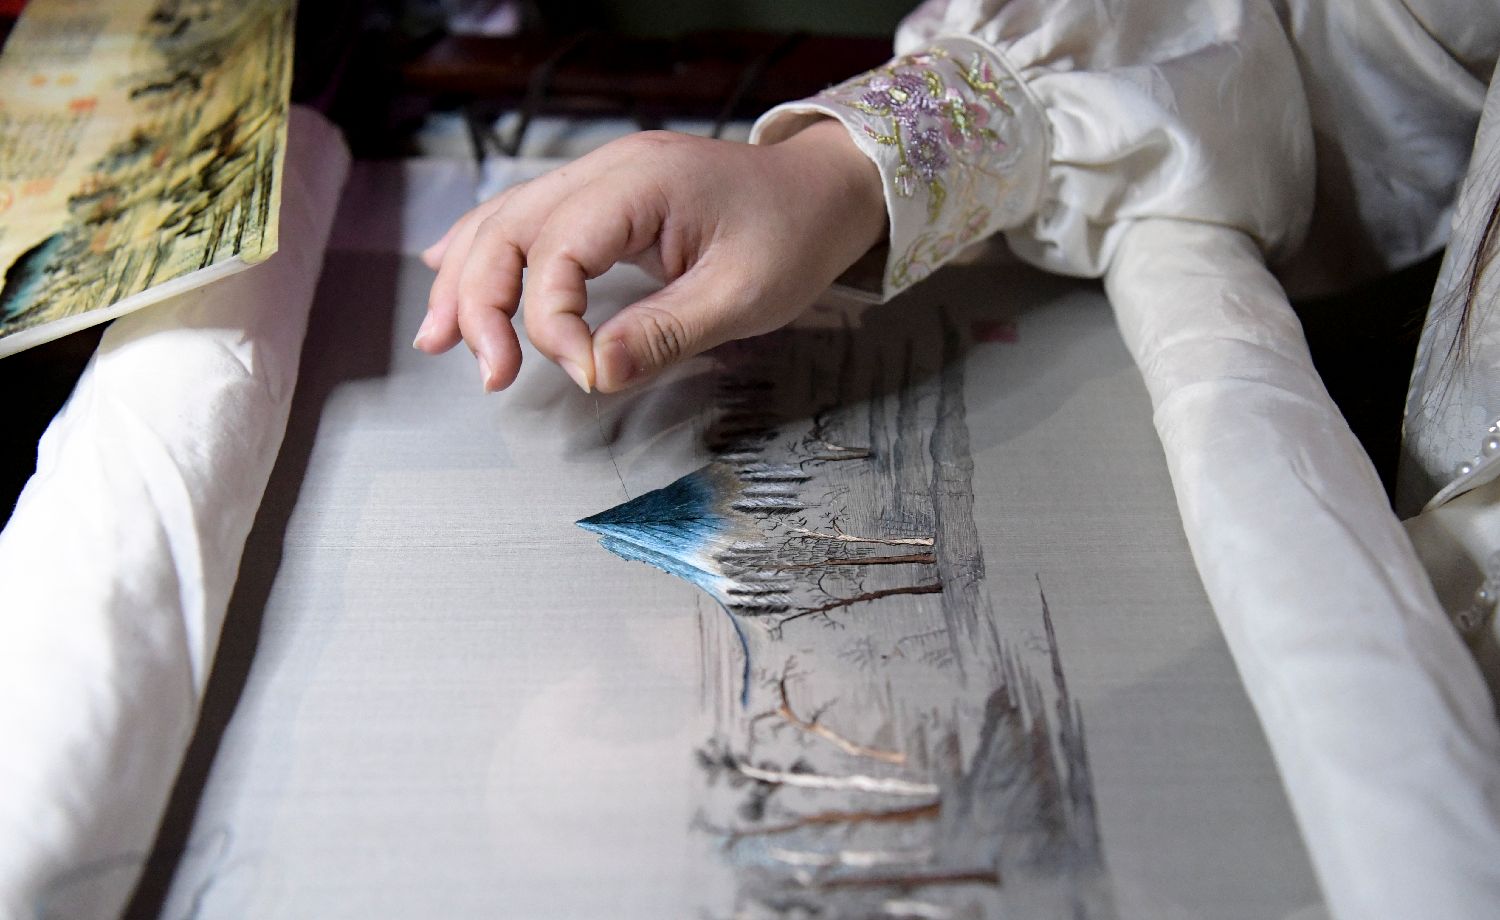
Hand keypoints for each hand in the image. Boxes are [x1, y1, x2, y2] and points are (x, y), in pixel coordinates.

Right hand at [413, 119, 885, 392]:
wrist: (824, 191)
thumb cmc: (793, 234)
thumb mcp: (743, 296)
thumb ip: (664, 333)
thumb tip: (594, 374)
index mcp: (641, 185)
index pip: (556, 253)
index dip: (553, 324)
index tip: (587, 375)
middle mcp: (607, 172)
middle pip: (509, 230)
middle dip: (483, 303)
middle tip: (489, 374)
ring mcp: (600, 179)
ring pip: (504, 222)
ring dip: (466, 281)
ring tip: (438, 341)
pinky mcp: (602, 199)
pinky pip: (525, 218)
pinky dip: (484, 251)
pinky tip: (445, 275)